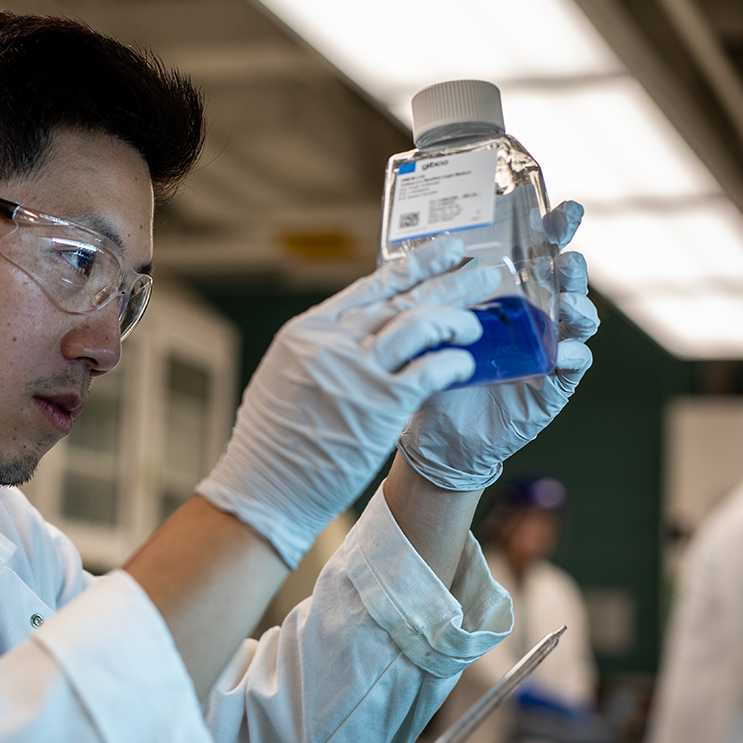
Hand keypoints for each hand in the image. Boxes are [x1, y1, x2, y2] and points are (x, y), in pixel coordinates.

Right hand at [197, 237, 501, 566]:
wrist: (261, 490)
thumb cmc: (270, 445)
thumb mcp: (284, 377)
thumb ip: (320, 351)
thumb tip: (354, 334)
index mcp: (307, 330)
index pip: (371, 287)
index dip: (412, 266)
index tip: (442, 251)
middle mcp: (332, 341)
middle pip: (402, 298)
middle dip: (446, 280)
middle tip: (480, 268)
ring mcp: (357, 371)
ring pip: (420, 324)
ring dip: (455, 320)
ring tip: (478, 322)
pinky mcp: (381, 405)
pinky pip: (430, 371)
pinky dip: (452, 362)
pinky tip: (467, 361)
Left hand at [396, 201, 600, 491]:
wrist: (436, 433)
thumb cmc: (435, 370)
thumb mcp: (429, 325)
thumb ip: (431, 293)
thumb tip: (416, 251)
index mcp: (511, 293)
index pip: (540, 253)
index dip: (556, 230)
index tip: (561, 210)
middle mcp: (536, 315)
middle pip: (568, 281)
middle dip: (574, 264)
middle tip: (565, 258)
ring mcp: (549, 348)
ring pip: (580, 319)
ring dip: (580, 306)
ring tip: (567, 302)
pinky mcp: (552, 384)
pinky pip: (574, 365)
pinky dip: (573, 355)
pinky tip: (561, 352)